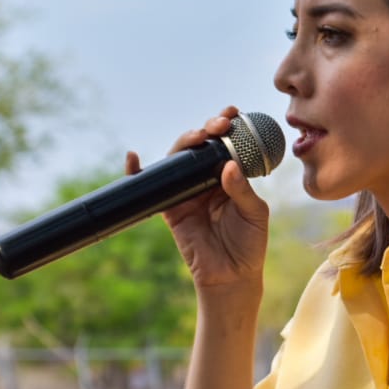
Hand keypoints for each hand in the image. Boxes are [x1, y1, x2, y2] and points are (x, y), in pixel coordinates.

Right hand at [126, 105, 269, 292]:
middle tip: (217, 125)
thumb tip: (228, 165)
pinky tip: (134, 158)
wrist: (232, 276)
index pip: (227, 144)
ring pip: (179, 159)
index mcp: (231, 177)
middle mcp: (208, 179)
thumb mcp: (254, 214)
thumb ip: (242, 190)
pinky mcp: (170, 208)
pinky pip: (153, 186)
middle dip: (207, 129)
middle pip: (201, 146)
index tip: (232, 112)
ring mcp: (188, 192)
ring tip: (195, 136)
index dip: (228, 126)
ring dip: (183, 142)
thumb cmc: (249, 244)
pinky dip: (138, 171)